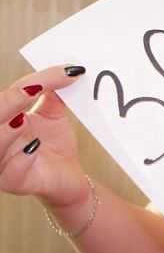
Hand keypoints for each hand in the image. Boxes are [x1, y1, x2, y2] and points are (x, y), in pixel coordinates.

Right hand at [0, 65, 88, 209]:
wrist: (68, 178)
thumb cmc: (54, 145)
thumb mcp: (52, 114)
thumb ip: (53, 93)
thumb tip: (69, 69)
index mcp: (3, 118)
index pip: (10, 93)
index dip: (35, 80)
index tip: (66, 72)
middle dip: (8, 102)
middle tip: (33, 90)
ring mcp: (1, 163)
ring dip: (5, 132)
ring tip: (23, 120)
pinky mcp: (13, 183)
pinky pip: (9, 172)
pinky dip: (20, 159)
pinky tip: (34, 148)